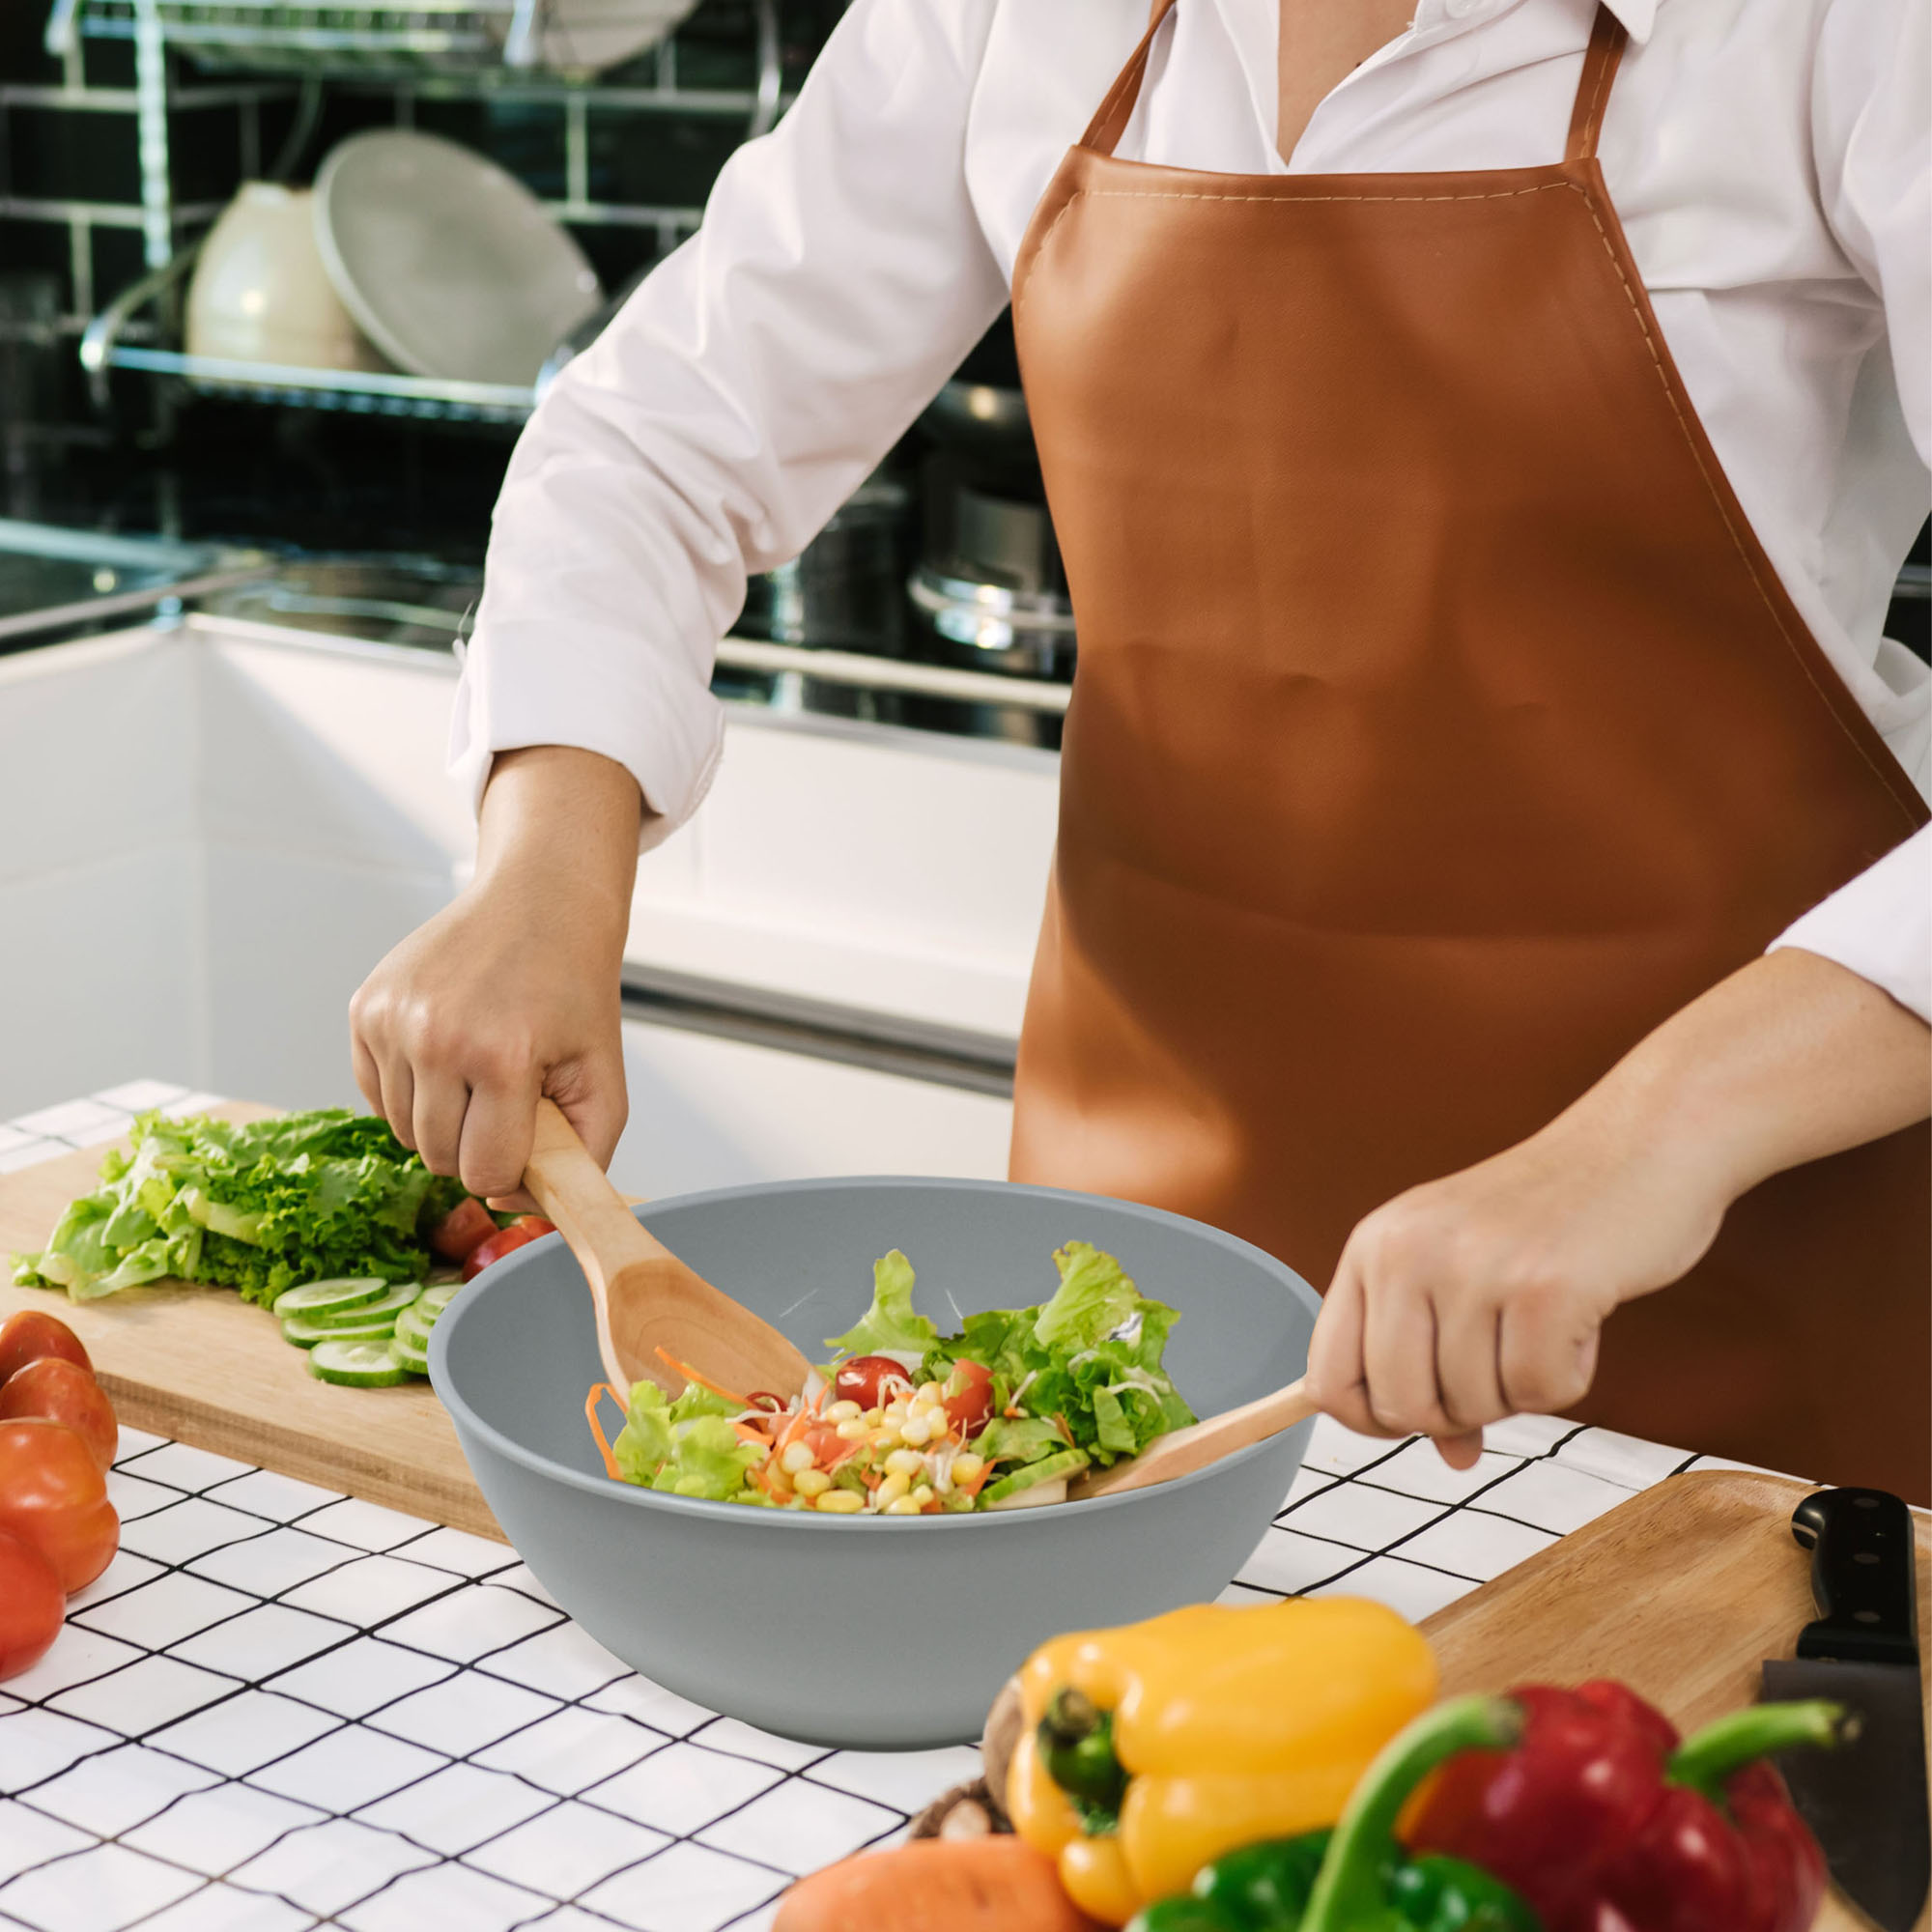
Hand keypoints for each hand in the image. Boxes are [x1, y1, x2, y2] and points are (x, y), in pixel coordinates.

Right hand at [349, 747, 642, 1199]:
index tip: (529, 1133)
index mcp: (502, 1057)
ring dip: (441, 1119)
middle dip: (475, 1145)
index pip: (483, 1173)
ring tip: (480, 1071)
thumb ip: (581, 1157)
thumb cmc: (574, 991)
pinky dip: (410, 1091)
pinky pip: (376, 1093)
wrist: (540, 903)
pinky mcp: (365, 1008)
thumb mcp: (604, 1077)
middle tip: (508, 1099)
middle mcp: (436, 1037)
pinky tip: (447, 1054)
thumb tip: (507, 1201)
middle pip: (437, 1158)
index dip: (511, 1168)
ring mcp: (392, 1019)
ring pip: (402, 1131)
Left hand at [1303, 948, 1930, 1467]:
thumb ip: (1435, 1357)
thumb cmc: (1551, 1211)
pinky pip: (1541, 1393)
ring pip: (1473, 1405)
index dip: (1372, 1420)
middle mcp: (1408, 1252)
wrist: (1641, 1140)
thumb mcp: (1463, 1267)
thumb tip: (1449, 1456)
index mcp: (1373, 1245)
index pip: (1327, 1378)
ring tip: (1544, 1322)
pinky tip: (1580, 1321)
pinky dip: (1569, 1376)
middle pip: (1399, 1407)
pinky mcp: (1545, 1288)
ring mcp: (1474, 1268)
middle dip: (1456, 1413)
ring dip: (1521, 1388)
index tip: (1422, 1413)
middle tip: (1501, 1365)